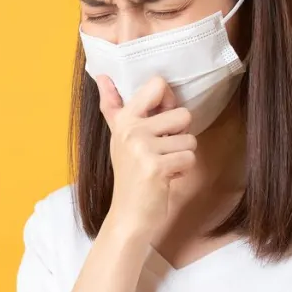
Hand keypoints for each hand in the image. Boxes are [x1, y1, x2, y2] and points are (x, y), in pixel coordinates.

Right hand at [93, 75, 195, 241]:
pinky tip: (166, 178)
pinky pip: (189, 158)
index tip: (162, 121)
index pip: (158, 85)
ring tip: (163, 167)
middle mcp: (131, 129)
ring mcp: (142, 148)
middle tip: (162, 152)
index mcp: (124, 118)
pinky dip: (182, 171)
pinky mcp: (156, 167)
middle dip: (180, 136)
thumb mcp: (120, 137)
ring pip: (190, 139)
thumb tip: (101, 75)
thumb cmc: (131, 175)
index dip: (170, 102)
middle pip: (183, 114)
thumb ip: (113, 106)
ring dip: (182, 156)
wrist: (129, 216)